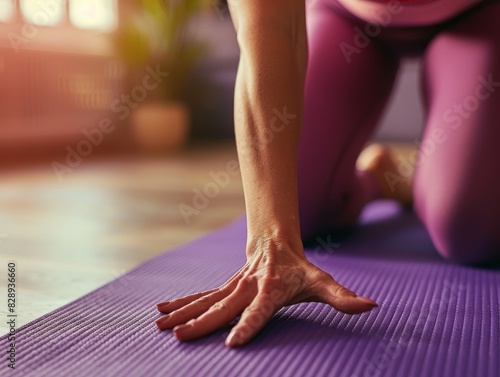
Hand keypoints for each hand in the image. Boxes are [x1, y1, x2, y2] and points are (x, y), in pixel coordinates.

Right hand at [155, 242, 376, 346]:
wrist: (275, 242)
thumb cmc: (299, 268)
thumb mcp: (321, 282)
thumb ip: (343, 296)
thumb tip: (372, 306)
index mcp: (271, 290)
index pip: (260, 311)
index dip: (249, 325)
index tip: (233, 342)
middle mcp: (248, 288)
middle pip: (224, 307)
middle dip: (202, 322)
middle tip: (181, 336)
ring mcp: (232, 286)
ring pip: (205, 301)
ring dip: (183, 313)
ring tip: (161, 324)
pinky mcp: (224, 287)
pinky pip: (200, 296)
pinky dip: (181, 303)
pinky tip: (161, 311)